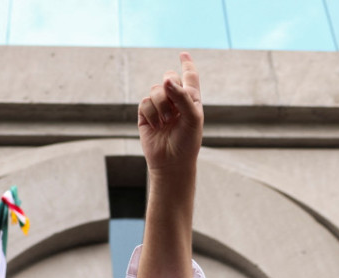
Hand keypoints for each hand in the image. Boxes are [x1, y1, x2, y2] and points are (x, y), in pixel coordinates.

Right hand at [138, 53, 202, 173]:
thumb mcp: (193, 118)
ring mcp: (160, 107)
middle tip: (175, 105)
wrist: (172, 162)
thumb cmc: (188, 141)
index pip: (189, 76)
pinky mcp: (146, 115)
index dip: (187, 64)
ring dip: (162, 105)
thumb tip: (166, 80)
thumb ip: (182, 96)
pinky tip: (157, 126)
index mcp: (191, 98)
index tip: (183, 54)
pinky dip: (151, 113)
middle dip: (170, 86)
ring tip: (167, 121)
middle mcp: (175, 100)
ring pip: (156, 90)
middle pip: (169, 77)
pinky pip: (145, 102)